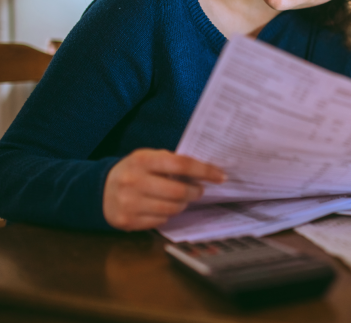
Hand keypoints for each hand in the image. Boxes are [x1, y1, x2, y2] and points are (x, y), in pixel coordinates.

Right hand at [103, 148, 226, 230]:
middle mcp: (133, 181)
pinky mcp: (127, 221)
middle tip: (198, 190)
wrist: (100, 190)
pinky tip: (162, 206)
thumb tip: (205, 170)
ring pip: (172, 209)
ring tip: (180, 198)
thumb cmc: (134, 171)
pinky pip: (161, 221)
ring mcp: (129, 203)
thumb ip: (172, 162)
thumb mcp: (149, 158)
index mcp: (142, 160)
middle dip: (195, 192)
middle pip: (179, 191)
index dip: (204, 171)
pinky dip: (167, 214)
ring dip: (183, 204)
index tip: (220, 176)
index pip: (181, 165)